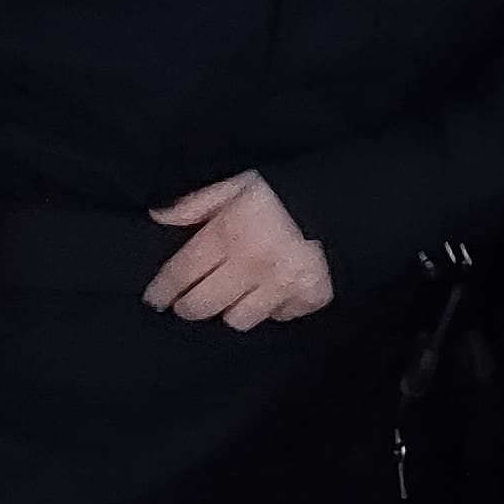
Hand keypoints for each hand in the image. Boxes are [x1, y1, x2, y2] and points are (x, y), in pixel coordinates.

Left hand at [145, 172, 333, 326]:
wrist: (349, 200)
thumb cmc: (286, 191)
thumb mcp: (238, 184)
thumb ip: (197, 203)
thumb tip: (160, 217)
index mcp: (229, 234)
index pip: (181, 273)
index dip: (162, 290)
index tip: (154, 299)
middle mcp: (252, 265)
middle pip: (203, 305)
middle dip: (189, 306)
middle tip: (189, 302)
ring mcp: (283, 286)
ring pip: (239, 320)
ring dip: (232, 309)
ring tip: (234, 297)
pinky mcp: (310, 297)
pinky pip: (280, 317)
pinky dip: (274, 309)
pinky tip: (273, 295)